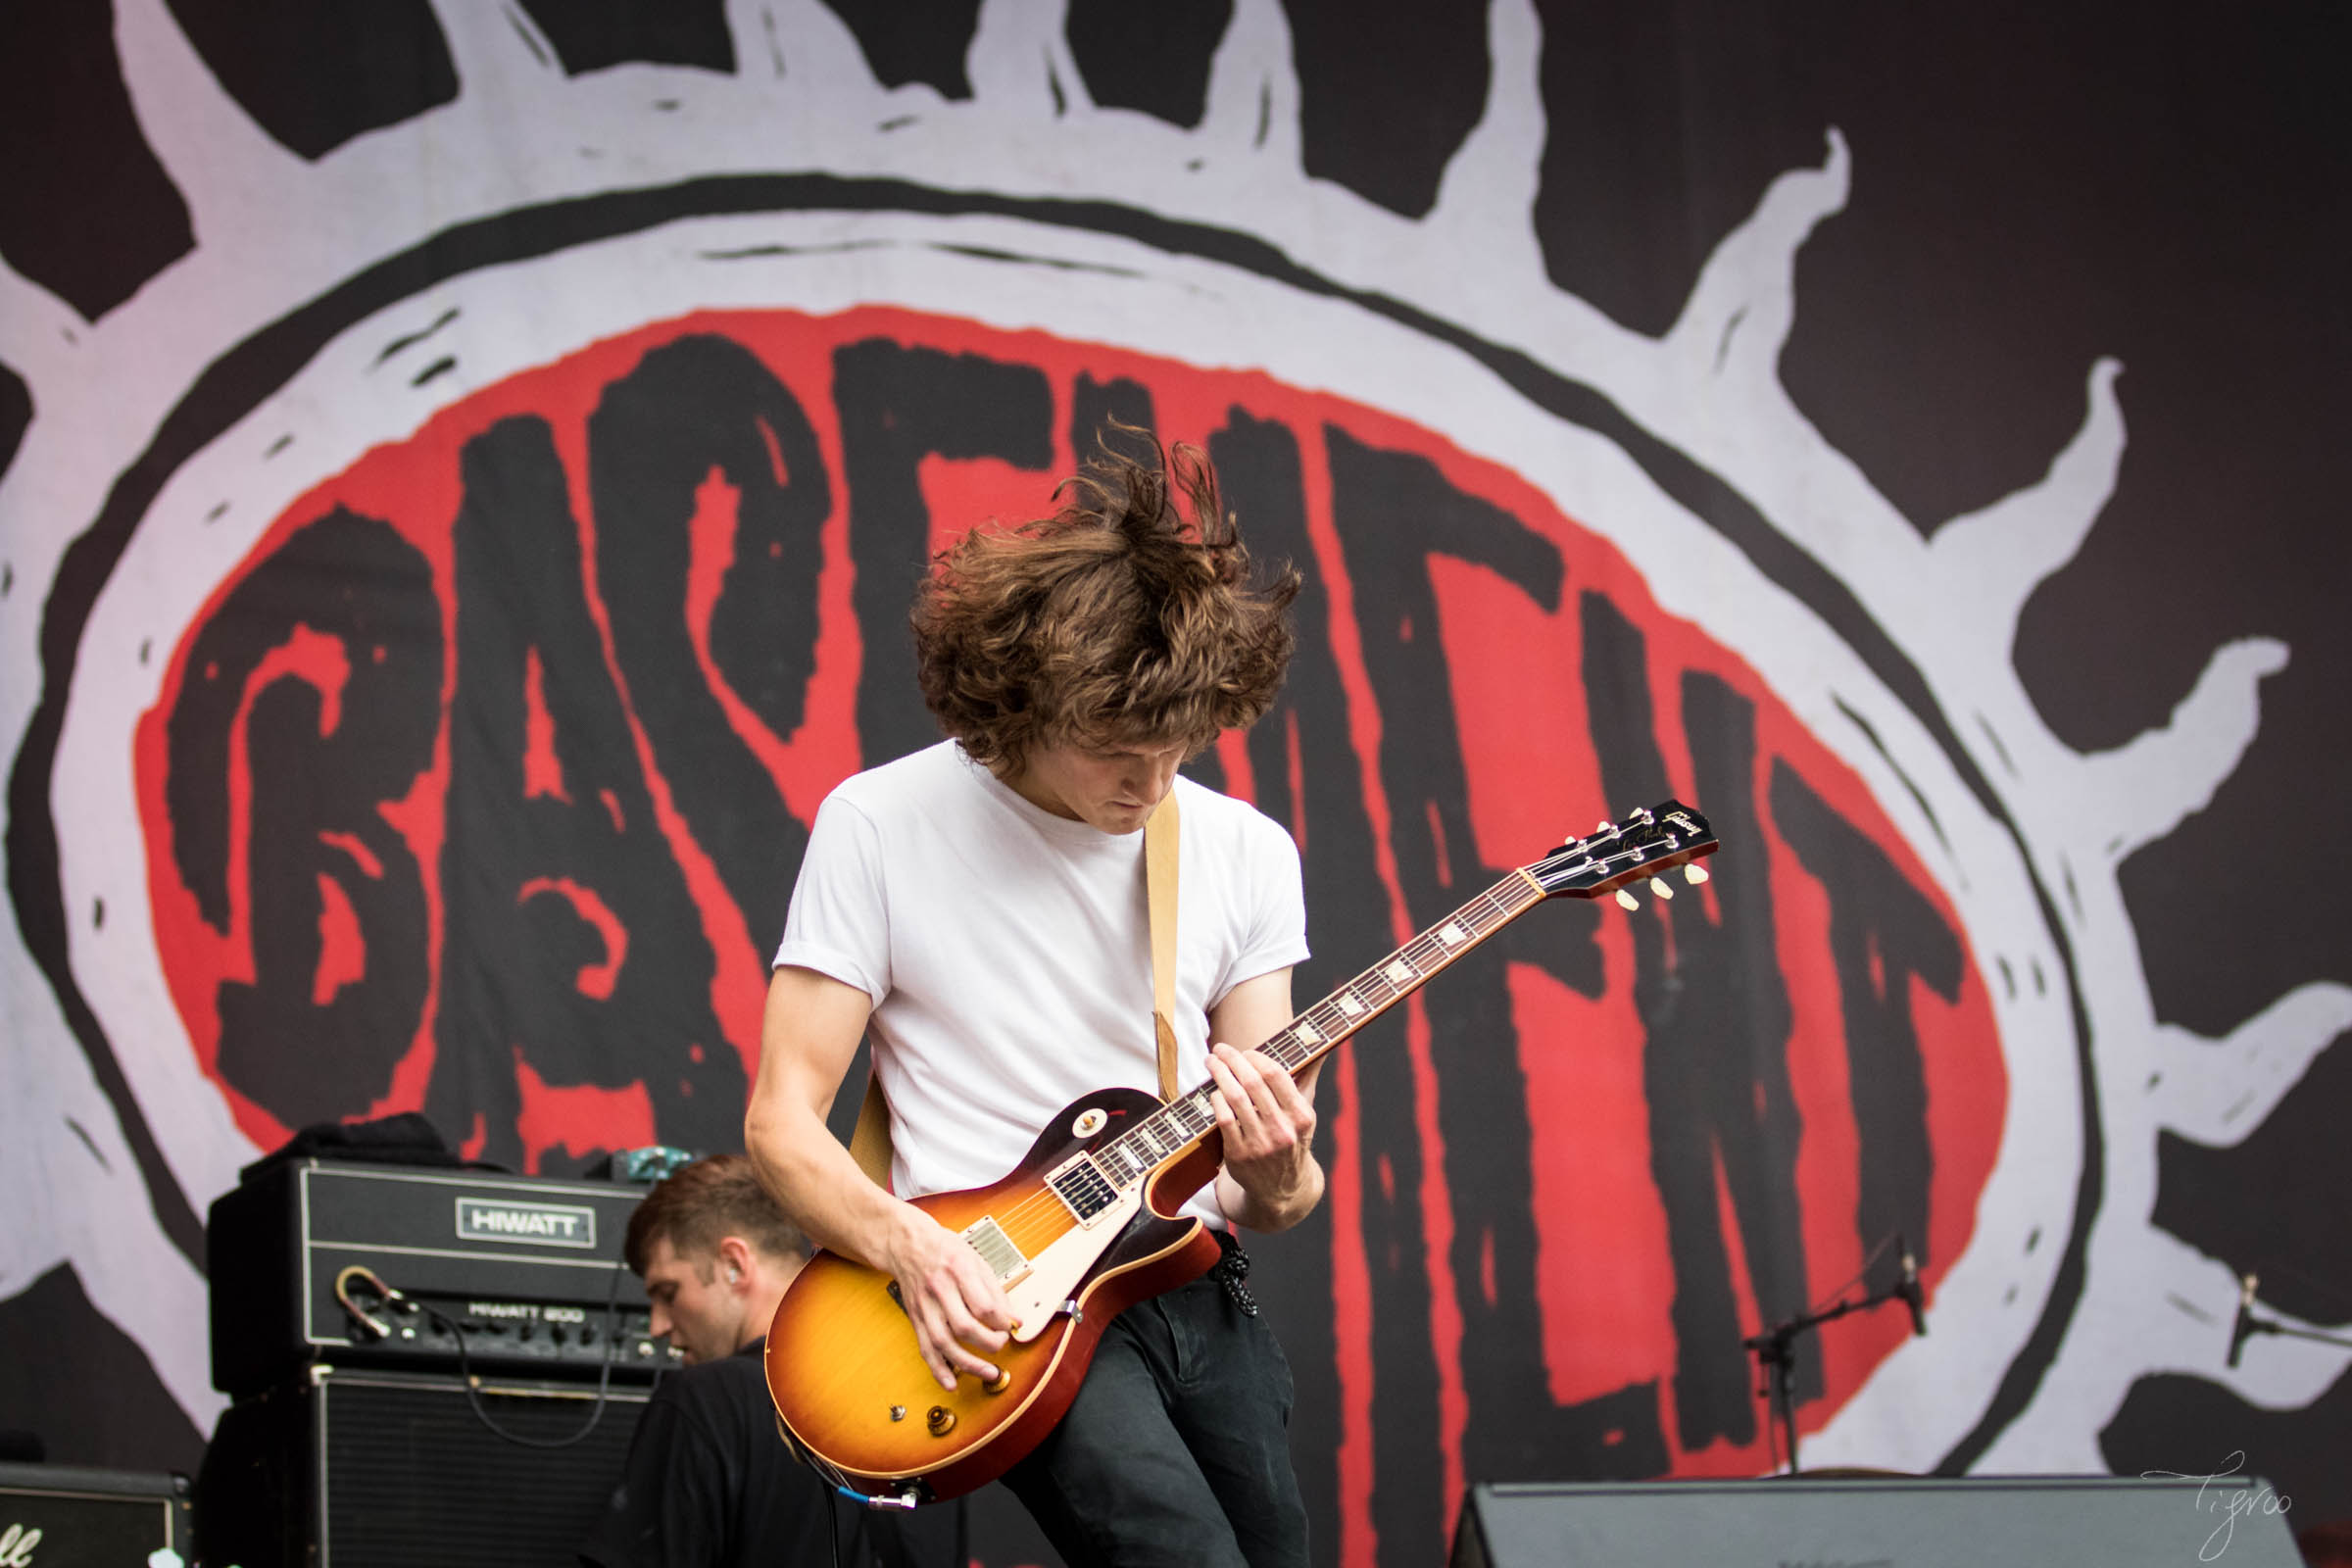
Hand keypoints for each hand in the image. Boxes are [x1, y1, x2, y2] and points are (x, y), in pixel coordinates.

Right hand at [880, 1207, 1013, 1392]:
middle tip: (1001, 1345)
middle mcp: (939, 1289)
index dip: (1001, 1322)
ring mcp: (924, 1306)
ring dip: (968, 1364)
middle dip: (988, 1343)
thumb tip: (1014, 1320)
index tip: (1009, 1326)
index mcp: (959, 1270)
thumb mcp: (975, 1260)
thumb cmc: (944, 1249)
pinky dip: (938, 1369)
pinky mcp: (915, 1318)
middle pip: (963, 1326)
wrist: (907, 1243)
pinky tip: (952, 1383)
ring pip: (943, 1342)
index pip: (983, 1305)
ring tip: (988, 1373)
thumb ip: (995, 1291)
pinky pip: (926, 1348)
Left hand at [1207, 1041, 1317, 1216]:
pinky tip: (1214, 1092)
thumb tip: (1321, 1044)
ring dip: (1219, 1074)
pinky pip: (1223, 1119)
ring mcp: (1260, 1144)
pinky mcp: (1239, 1156)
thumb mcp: (1305, 1114)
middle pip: (1252, 1083)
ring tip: (1212, 1062)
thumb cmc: (1292, 1140)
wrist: (1283, 1190)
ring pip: (1235, 1098)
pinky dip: (1216, 1100)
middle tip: (1220, 1049)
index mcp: (1301, 1116)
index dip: (1256, 1057)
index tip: (1245, 1051)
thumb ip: (1309, 1078)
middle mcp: (1283, 1130)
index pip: (1277, 1075)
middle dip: (1232, 1059)